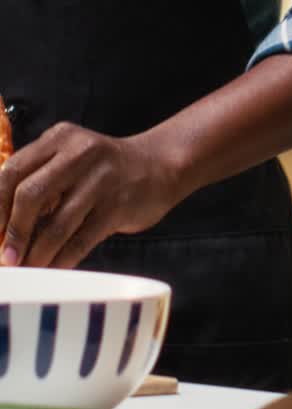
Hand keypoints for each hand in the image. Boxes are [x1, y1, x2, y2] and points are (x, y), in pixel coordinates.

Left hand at [0, 123, 179, 267]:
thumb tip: (1, 227)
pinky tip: (52, 271)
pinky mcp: (117, 206)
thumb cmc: (104, 170)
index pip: (13, 170)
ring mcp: (100, 180)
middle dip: (12, 232)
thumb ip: (39, 178)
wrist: (159, 166)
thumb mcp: (71, 157)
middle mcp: (79, 153)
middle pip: (29, 194)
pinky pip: (80, 241)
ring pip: (55, 225)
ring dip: (35, 255)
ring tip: (27, 270)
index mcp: (59, 138)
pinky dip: (61, 261)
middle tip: (6, 258)